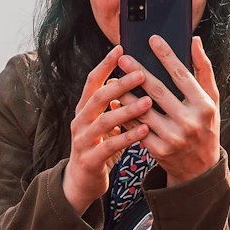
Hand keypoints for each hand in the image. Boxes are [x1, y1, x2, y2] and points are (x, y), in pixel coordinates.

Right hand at [61, 45, 151, 214]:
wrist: (81, 182)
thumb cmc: (100, 147)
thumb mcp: (105, 123)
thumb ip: (115, 104)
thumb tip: (135, 79)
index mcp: (84, 109)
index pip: (92, 81)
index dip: (105, 64)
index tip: (121, 48)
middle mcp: (80, 121)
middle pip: (98, 97)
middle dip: (120, 84)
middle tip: (141, 73)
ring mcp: (82, 140)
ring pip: (104, 121)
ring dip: (127, 110)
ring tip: (148, 102)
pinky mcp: (90, 159)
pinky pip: (110, 146)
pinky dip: (127, 137)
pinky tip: (144, 131)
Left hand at [115, 35, 220, 186]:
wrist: (200, 169)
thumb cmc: (205, 126)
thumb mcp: (211, 100)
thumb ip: (203, 70)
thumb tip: (194, 41)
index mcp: (204, 106)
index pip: (182, 76)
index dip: (167, 56)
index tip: (152, 39)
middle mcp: (189, 122)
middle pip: (158, 91)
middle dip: (138, 72)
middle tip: (123, 58)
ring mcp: (173, 138)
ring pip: (142, 110)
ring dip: (125, 94)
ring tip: (114, 80)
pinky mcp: (159, 150)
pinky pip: (137, 128)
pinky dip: (125, 115)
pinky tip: (116, 103)